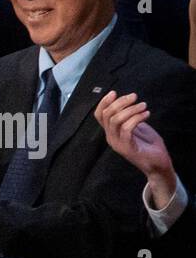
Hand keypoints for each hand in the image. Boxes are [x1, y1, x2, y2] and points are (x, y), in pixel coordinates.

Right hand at [94, 90, 176, 207]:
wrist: (157, 165)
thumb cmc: (148, 145)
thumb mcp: (137, 127)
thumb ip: (130, 117)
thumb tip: (127, 101)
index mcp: (111, 132)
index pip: (99, 116)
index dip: (104, 103)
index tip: (114, 92)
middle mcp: (111, 138)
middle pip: (107, 115)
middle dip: (121, 102)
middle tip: (135, 96)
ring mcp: (118, 143)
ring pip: (116, 120)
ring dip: (131, 109)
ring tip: (144, 106)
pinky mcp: (127, 148)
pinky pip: (127, 129)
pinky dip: (137, 118)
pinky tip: (147, 114)